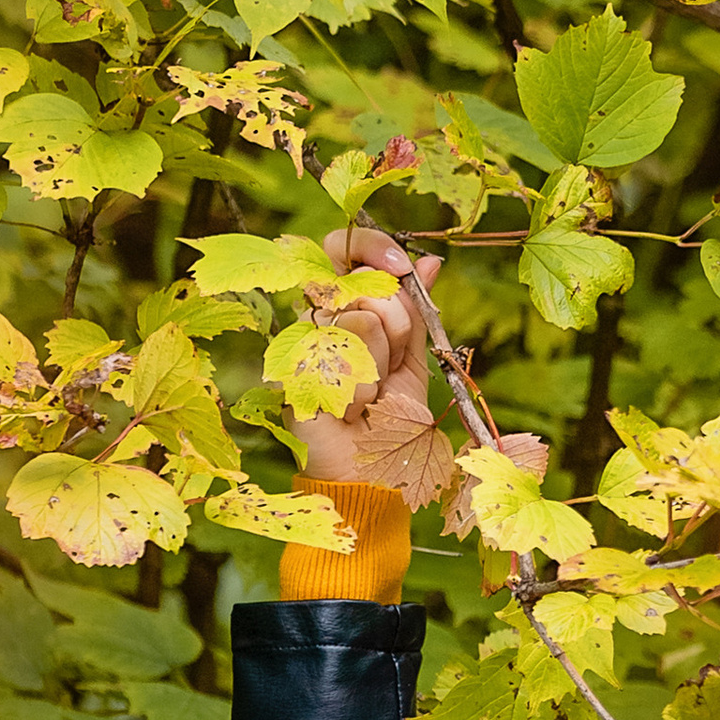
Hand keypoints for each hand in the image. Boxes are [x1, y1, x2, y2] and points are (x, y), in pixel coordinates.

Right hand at [298, 224, 437, 482]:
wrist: (369, 472)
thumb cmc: (389, 418)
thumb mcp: (412, 359)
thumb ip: (415, 312)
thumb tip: (430, 261)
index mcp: (341, 304)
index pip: (343, 248)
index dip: (374, 248)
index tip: (403, 267)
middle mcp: (314, 316)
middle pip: (362, 283)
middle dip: (395, 325)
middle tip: (390, 362)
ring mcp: (297, 343)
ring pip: (360, 321)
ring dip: (381, 367)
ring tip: (371, 396)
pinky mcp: (290, 374)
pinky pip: (343, 363)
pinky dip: (362, 394)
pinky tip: (353, 413)